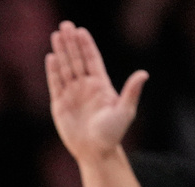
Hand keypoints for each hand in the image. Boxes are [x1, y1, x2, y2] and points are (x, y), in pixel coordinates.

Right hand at [45, 21, 148, 162]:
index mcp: (100, 85)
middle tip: (65, 26)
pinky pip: (55, 84)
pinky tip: (51, 57)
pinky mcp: (60, 105)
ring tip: (56, 35)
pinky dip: (53, 71)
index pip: (91, 59)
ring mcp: (71, 94)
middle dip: (71, 43)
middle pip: (76, 59)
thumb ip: (131, 91)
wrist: (96, 152)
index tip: (80, 31)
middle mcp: (85, 86)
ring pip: (65, 68)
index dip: (86, 45)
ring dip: (61, 52)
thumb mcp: (125, 111)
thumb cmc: (112, 133)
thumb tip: (143, 74)